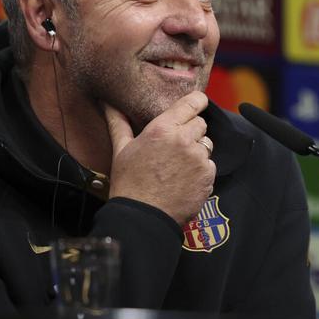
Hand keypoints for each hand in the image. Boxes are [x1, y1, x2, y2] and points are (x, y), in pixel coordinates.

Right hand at [103, 93, 214, 224]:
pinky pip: (209, 165)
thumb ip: (119, 123)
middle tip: (174, 147)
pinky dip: (201, 171)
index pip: (192, 102)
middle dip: (191, 131)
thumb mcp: (121, 150)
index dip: (197, 102)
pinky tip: (184, 180)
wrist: (143, 217)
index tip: (197, 104)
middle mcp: (184, 140)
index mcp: (163, 129)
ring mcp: (198, 158)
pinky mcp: (208, 176)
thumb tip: (109, 104)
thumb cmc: (129, 183)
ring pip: (206, 145)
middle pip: (200, 124)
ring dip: (196, 151)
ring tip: (177, 166)